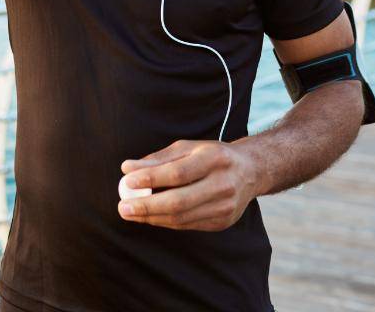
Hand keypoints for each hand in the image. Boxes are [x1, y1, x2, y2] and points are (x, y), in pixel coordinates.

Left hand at [118, 139, 259, 231]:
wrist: (251, 171)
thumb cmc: (212, 156)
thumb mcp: (188, 148)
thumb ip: (158, 159)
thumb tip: (127, 168)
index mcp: (215, 159)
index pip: (178, 172)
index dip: (151, 178)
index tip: (127, 182)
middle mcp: (223, 184)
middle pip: (179, 201)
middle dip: (147, 207)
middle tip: (123, 207)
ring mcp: (226, 206)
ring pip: (182, 218)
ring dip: (152, 217)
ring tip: (131, 212)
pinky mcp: (223, 222)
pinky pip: (188, 225)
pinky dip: (166, 221)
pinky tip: (151, 216)